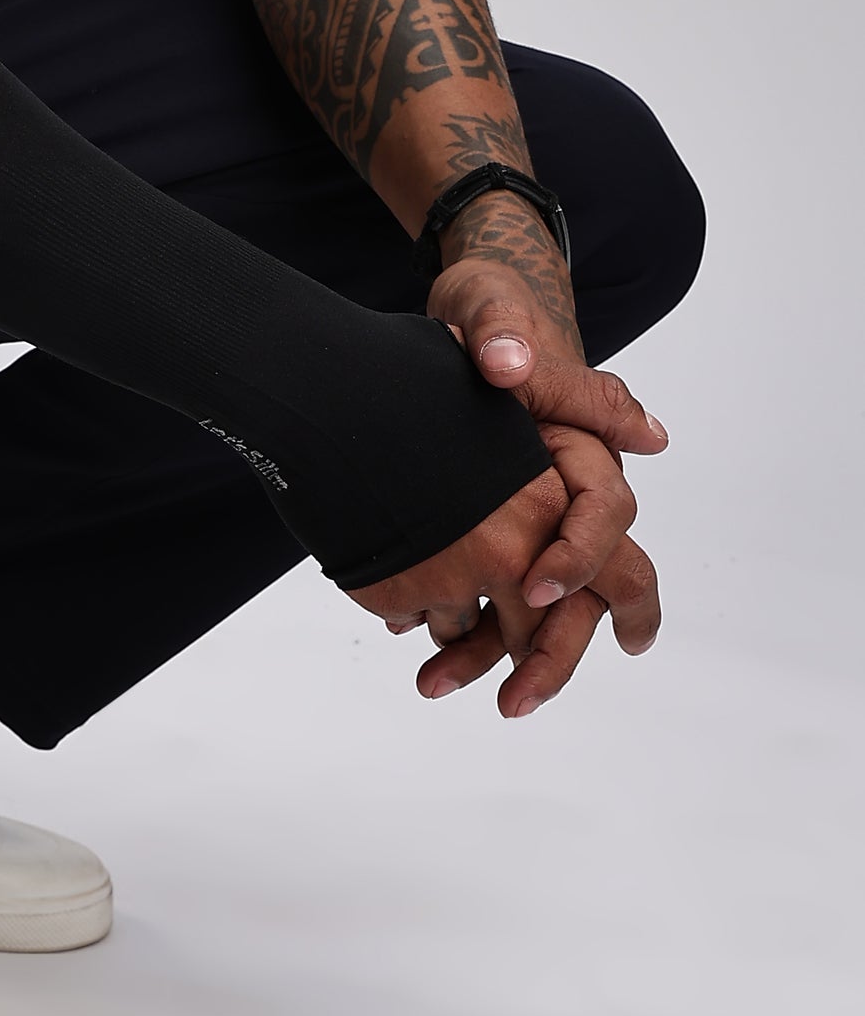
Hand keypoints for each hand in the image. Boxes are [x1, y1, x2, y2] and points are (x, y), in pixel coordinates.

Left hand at [357, 209, 668, 712]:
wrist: (455, 318)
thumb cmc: (492, 314)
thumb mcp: (496, 314)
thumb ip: (506, 340)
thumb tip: (510, 361)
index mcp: (585, 451)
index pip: (604, 517)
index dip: (575, 559)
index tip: (530, 590)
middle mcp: (568, 493)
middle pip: (586, 588)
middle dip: (552, 652)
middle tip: (514, 702)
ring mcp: (532, 514)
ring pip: (531, 606)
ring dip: (491, 651)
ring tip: (434, 684)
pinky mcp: (490, 522)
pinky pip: (488, 587)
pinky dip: (456, 620)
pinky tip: (411, 642)